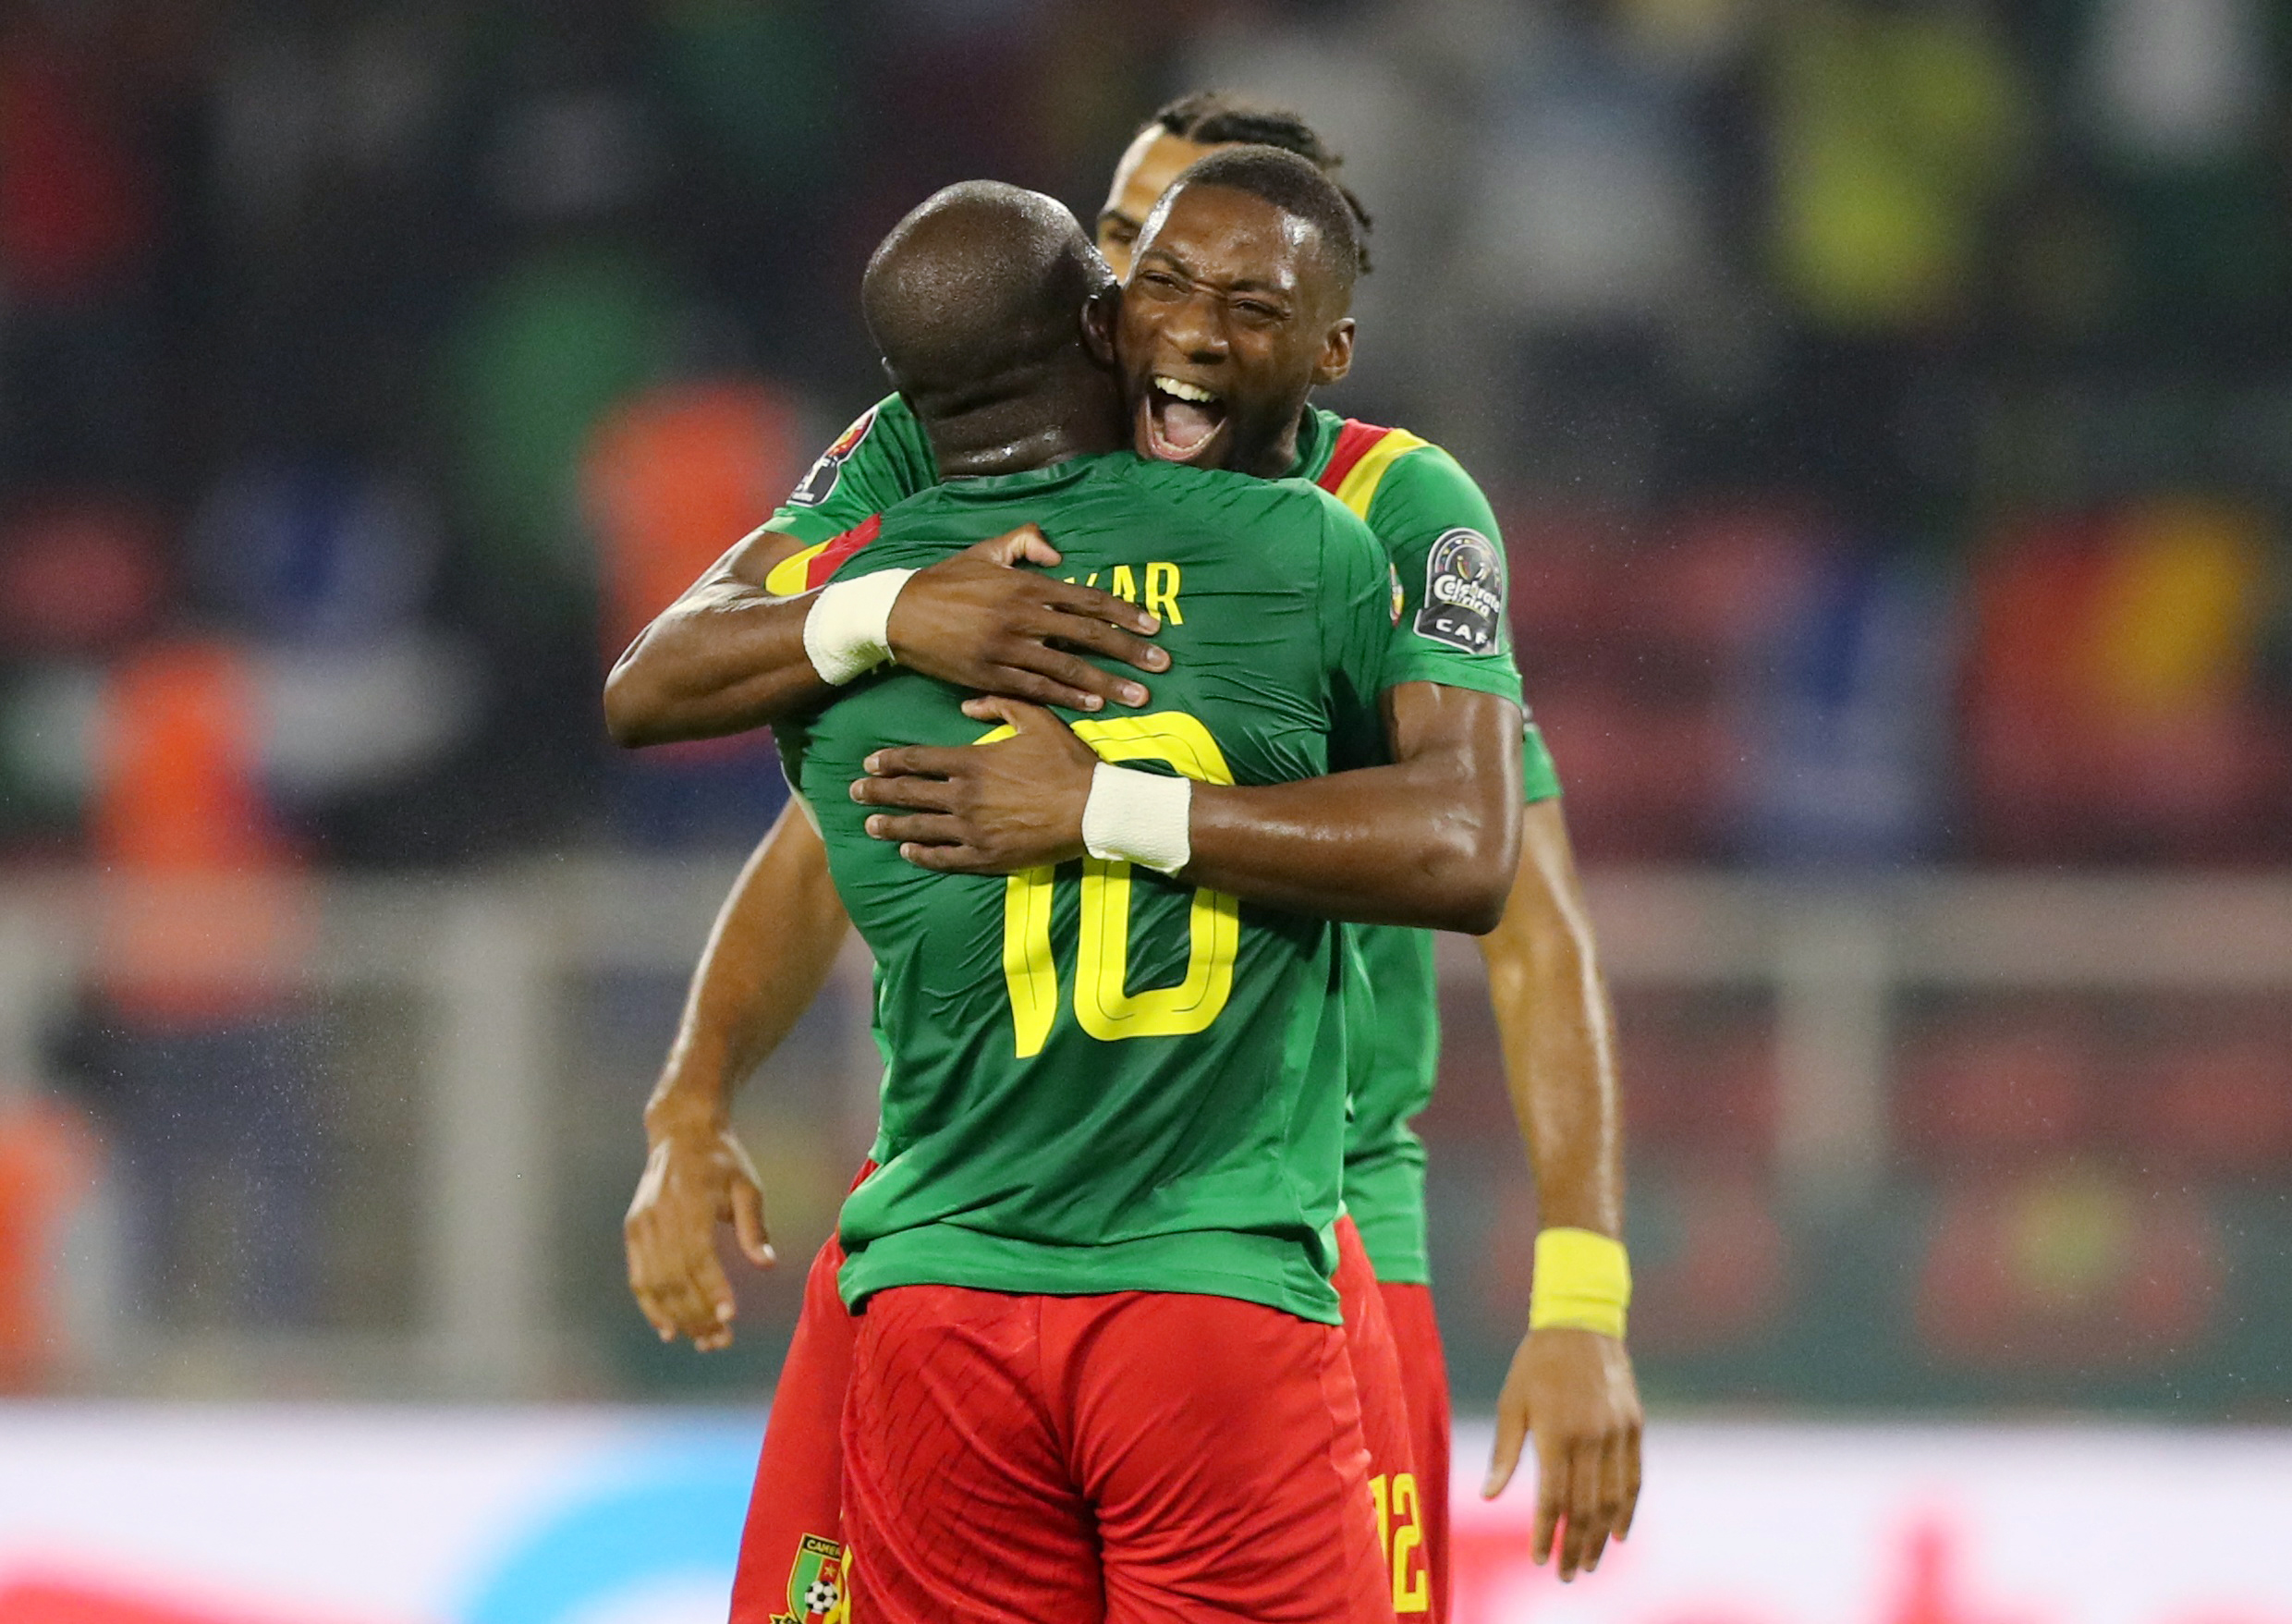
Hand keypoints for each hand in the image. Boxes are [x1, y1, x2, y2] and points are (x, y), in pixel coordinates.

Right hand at [623, 1119, 773, 1350]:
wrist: (681, 1132)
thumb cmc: (722, 1160)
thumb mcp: (747, 1186)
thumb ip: (754, 1227)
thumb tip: (766, 1265)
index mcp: (690, 1204)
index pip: (698, 1257)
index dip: (712, 1290)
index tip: (729, 1317)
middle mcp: (660, 1217)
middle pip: (675, 1278)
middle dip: (697, 1315)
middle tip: (721, 1342)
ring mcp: (641, 1225)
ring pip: (655, 1284)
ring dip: (677, 1317)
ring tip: (702, 1342)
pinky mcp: (632, 1230)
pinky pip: (639, 1277)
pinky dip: (651, 1306)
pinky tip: (668, 1329)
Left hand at [851, 696, 1096, 872]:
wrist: (1093, 809)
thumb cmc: (1067, 762)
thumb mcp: (1036, 719)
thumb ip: (999, 705)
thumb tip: (966, 704)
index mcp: (971, 761)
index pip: (916, 760)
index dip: (889, 762)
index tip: (869, 764)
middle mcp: (963, 796)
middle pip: (908, 794)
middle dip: (876, 792)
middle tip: (854, 792)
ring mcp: (972, 829)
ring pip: (919, 827)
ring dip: (891, 826)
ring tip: (870, 825)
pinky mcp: (986, 856)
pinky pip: (945, 858)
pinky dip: (922, 855)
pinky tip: (908, 852)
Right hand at [886, 526, 1168, 710]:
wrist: (897, 613)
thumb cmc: (944, 581)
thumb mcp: (984, 551)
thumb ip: (1024, 542)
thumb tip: (1058, 553)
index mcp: (1025, 585)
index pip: (1086, 600)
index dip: (1123, 613)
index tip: (1153, 626)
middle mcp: (1022, 617)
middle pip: (1087, 636)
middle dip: (1129, 651)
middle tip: (1161, 664)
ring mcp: (1007, 649)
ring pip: (1067, 668)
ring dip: (1107, 683)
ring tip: (1138, 695)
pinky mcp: (991, 676)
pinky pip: (1037, 689)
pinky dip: (1067, 697)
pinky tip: (1093, 705)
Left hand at [1483, 1327, 1642, 1580]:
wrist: (1580, 1323)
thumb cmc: (1535, 1364)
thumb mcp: (1511, 1403)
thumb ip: (1504, 1454)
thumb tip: (1490, 1497)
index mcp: (1555, 1433)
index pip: (1553, 1499)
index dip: (1546, 1533)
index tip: (1539, 1560)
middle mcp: (1590, 1438)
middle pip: (1585, 1507)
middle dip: (1575, 1546)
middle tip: (1567, 1575)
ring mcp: (1617, 1434)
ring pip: (1613, 1499)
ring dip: (1601, 1537)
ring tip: (1589, 1563)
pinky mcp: (1633, 1427)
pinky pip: (1634, 1478)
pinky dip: (1628, 1509)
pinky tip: (1619, 1533)